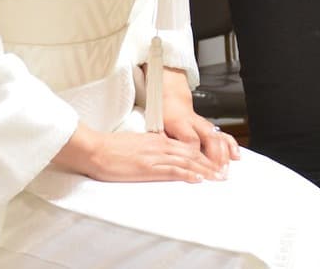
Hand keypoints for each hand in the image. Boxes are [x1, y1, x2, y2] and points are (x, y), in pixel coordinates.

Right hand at [54, 123, 222, 183]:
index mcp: (157, 140)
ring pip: (186, 162)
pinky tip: (197, 179)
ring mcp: (154, 156)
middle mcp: (160, 146)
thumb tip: (162, 156)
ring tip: (217, 178)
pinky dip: (186, 174)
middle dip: (209, 164)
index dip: (202, 156)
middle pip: (191, 155)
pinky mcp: (147, 167)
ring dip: (204, 170)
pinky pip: (171, 170)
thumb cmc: (112, 148)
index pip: (186, 148)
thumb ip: (152, 149)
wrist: (95, 149)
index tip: (214, 164)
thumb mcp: (137, 144)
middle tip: (223, 173)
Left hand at [160, 68, 240, 171]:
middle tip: (217, 173)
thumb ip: (159, 141)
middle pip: (209, 139)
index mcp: (179, 123)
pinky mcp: (211, 128)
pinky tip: (235, 155)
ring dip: (224, 154)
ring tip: (225, 169)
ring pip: (218, 137)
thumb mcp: (156, 127)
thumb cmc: (164, 116)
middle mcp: (195, 123)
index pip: (190, 140)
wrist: (173, 100)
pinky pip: (224, 135)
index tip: (197, 168)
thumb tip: (158, 155)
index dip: (195, 153)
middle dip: (214, 157)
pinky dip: (231, 145)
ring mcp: (205, 125)